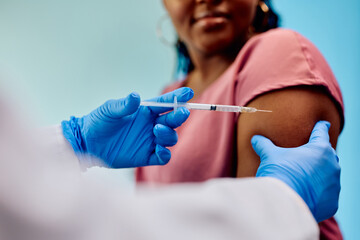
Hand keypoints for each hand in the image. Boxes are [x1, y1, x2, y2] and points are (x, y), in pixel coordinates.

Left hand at [62, 87, 192, 167]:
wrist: (87, 143)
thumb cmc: (98, 122)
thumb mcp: (109, 110)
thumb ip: (124, 105)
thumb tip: (136, 96)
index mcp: (145, 111)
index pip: (165, 103)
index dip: (178, 97)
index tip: (188, 92)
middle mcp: (151, 125)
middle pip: (173, 120)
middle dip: (180, 115)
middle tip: (181, 112)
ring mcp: (150, 141)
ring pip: (170, 138)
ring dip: (169, 134)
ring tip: (156, 130)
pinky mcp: (146, 156)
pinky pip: (163, 156)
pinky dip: (165, 153)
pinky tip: (159, 149)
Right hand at [252, 121, 339, 221]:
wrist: (283, 202)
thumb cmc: (279, 173)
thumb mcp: (270, 156)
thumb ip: (264, 145)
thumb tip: (255, 139)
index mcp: (320, 149)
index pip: (321, 133)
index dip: (321, 128)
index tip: (324, 124)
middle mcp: (332, 166)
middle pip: (328, 155)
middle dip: (321, 154)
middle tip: (311, 154)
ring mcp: (333, 185)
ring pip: (329, 176)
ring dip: (320, 174)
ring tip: (306, 176)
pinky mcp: (331, 202)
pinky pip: (327, 195)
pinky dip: (319, 193)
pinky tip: (308, 193)